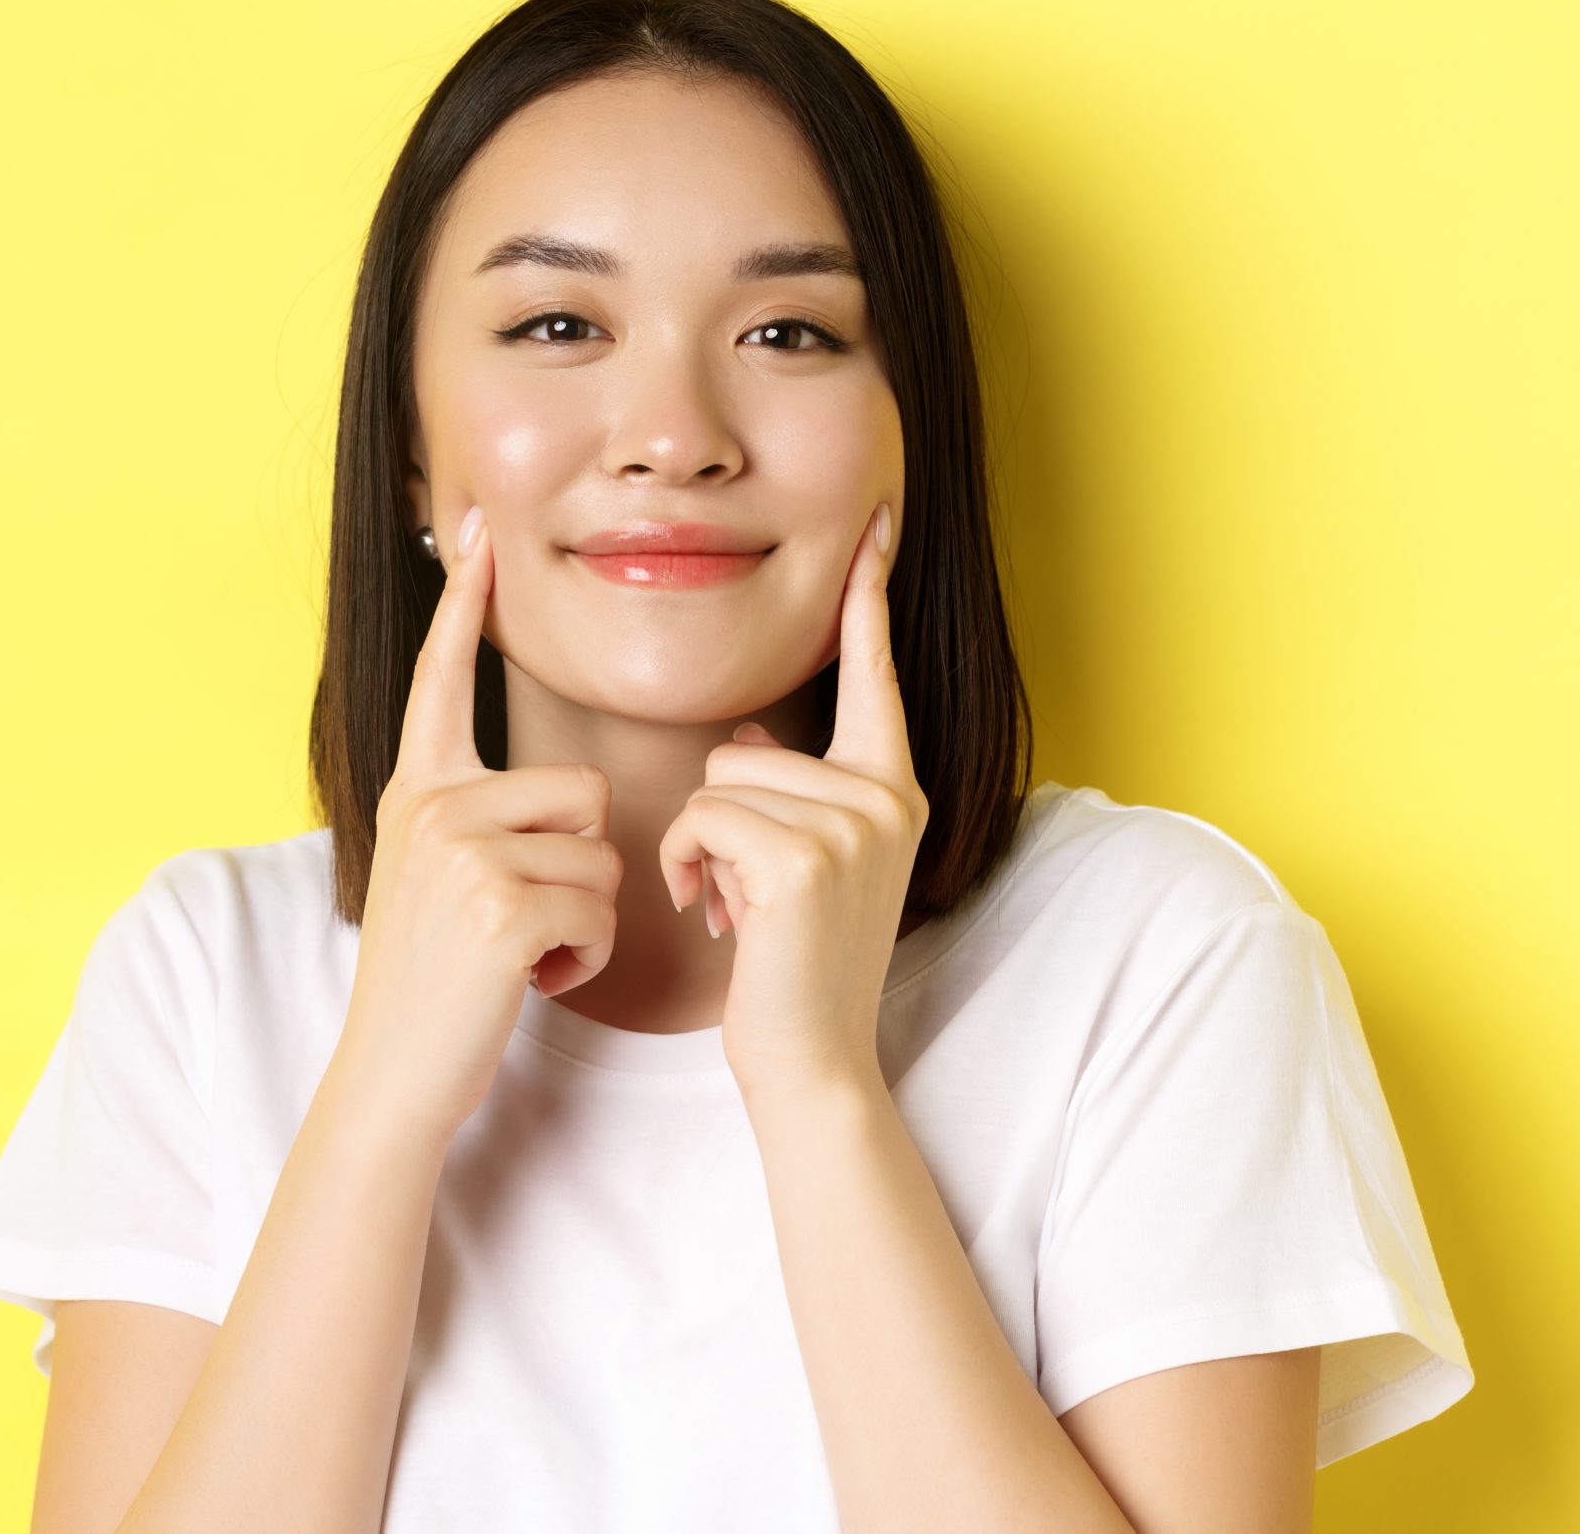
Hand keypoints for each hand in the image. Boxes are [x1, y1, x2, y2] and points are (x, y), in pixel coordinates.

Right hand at [338, 508, 623, 1140]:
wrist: (392, 1076)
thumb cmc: (434, 986)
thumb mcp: (439, 881)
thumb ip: (481, 822)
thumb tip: (564, 800)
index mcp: (419, 791)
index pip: (444, 678)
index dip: (465, 605)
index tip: (479, 531)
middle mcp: (433, 805)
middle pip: (580, 791)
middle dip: (580, 871)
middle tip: (523, 928)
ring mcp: (462, 853)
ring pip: (600, 855)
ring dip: (587, 921)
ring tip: (524, 959)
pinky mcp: (500, 906)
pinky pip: (599, 907)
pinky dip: (585, 958)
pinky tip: (535, 983)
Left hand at [659, 502, 929, 1092]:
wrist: (809, 1060)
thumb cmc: (792, 966)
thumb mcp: (802, 865)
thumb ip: (789, 790)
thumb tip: (749, 732)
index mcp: (891, 790)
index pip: (874, 675)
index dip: (867, 597)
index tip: (872, 520)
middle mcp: (887, 797)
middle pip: (748, 745)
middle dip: (720, 819)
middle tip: (746, 894)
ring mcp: (853, 824)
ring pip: (720, 779)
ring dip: (699, 848)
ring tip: (736, 908)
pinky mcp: (806, 856)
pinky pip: (702, 817)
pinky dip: (687, 867)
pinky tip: (718, 916)